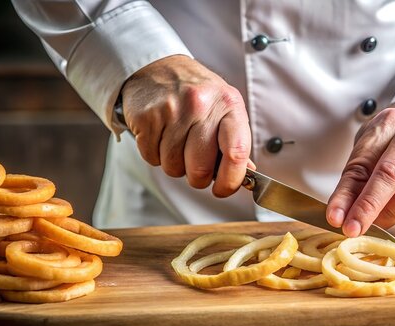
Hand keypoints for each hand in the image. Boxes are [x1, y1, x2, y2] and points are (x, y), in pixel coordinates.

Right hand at [121, 55, 251, 196]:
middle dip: (197, 176)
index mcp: (229, 105)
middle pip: (200, 169)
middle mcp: (201, 105)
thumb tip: (248, 176)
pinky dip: (154, 154)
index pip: (236, 153)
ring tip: (175, 140)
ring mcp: (172, 110)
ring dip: (174, 163)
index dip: (230, 181)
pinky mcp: (146, 117)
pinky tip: (160, 135)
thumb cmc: (196, 93)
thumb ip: (236, 142)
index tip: (223, 189)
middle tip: (194, 163)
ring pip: (173, 167)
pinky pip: (151, 158)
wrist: (157, 67)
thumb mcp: (224, 108)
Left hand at [326, 101, 394, 236]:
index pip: (372, 167)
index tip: (342, 224)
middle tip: (360, 230)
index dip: (357, 201)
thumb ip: (351, 186)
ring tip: (390, 216)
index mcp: (393, 123)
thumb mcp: (365, 157)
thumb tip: (338, 218)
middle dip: (377, 212)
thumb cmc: (388, 149)